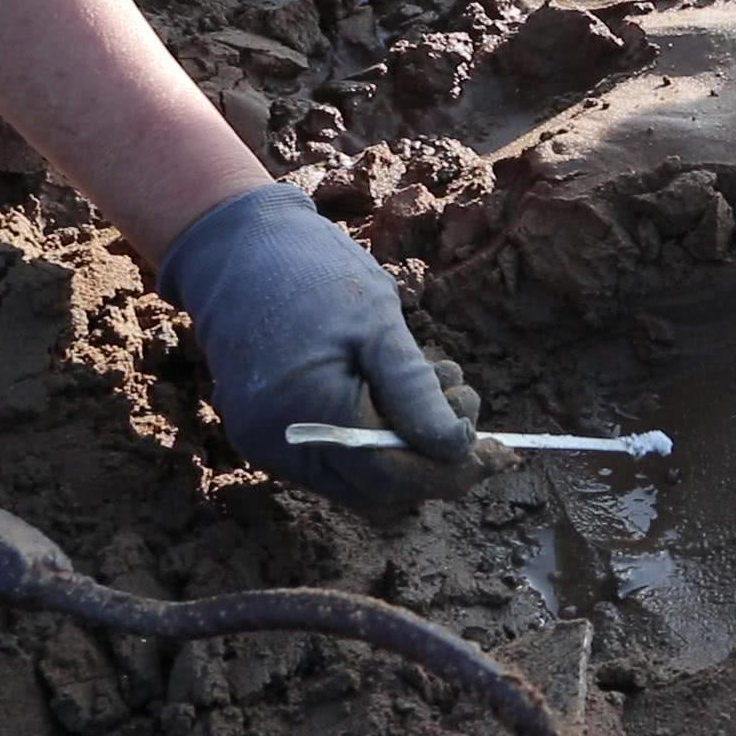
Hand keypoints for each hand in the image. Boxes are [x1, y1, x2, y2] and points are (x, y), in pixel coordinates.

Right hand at [158, 183, 506, 515]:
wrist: (236, 245)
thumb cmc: (310, 271)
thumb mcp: (377, 321)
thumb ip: (414, 392)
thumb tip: (457, 448)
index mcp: (308, 414)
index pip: (394, 476)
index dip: (451, 470)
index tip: (499, 449)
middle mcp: (280, 445)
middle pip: (379, 490)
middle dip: (433, 455)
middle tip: (465, 395)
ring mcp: (267, 443)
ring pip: (359, 478)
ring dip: (407, 442)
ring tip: (432, 375)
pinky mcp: (265, 432)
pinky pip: (334, 458)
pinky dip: (374, 433)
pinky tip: (391, 382)